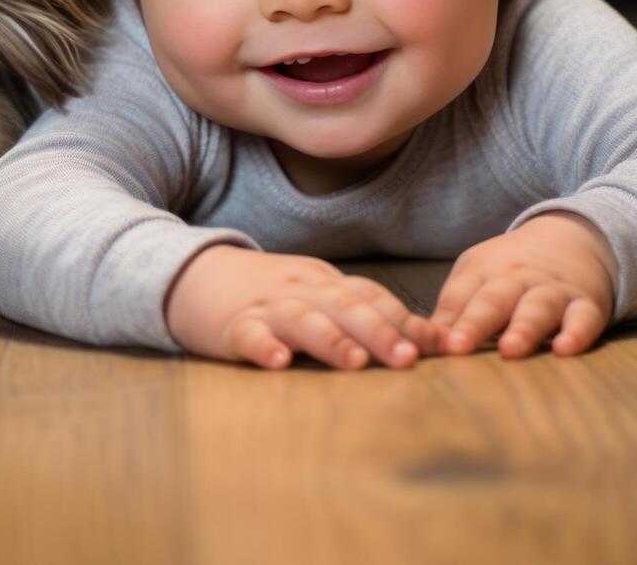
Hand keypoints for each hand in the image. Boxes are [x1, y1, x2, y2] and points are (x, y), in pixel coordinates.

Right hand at [164, 245, 443, 369]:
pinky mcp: (232, 325)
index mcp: (327, 284)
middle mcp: (303, 291)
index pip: (372, 297)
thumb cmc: (268, 295)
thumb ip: (363, 314)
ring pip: (303, 320)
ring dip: (330, 340)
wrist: (196, 274)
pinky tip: (277, 361)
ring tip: (354, 363)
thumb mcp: (316, 295)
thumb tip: (428, 342)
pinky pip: (249, 335)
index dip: (406, 320)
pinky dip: (264, 347)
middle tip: (407, 359)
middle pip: (346, 307)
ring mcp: (267, 307)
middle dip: (379, 333)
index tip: (440, 346)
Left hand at [430, 211, 618, 358]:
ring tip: (511, 350)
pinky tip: (566, 349)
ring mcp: (553, 292)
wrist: (572, 239)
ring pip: (537, 309)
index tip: (435, 344)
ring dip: (523, 330)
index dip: (445, 321)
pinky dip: (577, 333)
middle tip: (458, 347)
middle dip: (475, 324)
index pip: (459, 296)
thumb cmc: (511, 269)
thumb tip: (427, 345)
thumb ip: (453, 311)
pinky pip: (584, 319)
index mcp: (483, 273)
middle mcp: (517, 279)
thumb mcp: (476, 276)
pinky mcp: (587, 305)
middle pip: (494, 300)